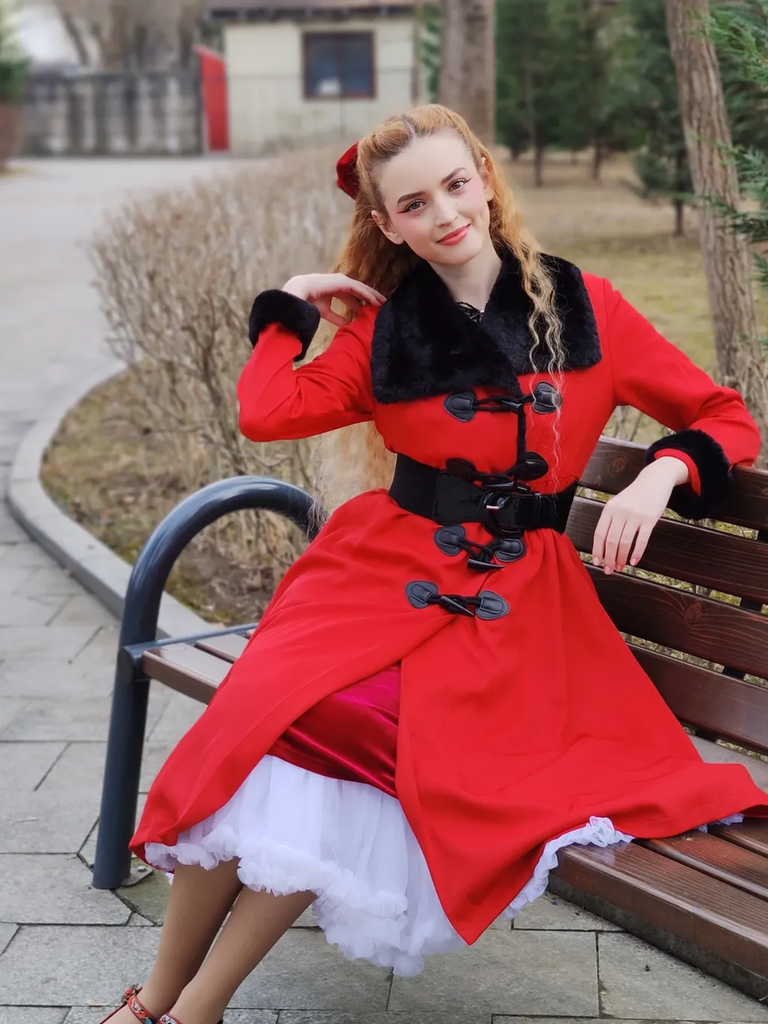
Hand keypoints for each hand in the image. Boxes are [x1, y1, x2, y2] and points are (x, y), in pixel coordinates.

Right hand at [283, 273, 385, 327]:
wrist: (301, 293)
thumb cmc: (309, 301)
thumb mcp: (326, 312)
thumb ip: (337, 318)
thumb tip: (347, 325)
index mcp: (336, 289)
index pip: (352, 295)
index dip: (361, 302)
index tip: (370, 310)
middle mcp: (340, 283)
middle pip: (360, 291)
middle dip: (371, 298)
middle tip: (382, 306)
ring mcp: (343, 280)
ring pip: (362, 288)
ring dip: (373, 296)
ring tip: (383, 303)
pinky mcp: (344, 281)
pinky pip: (359, 289)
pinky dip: (368, 295)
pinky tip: (376, 301)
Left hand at [591, 456, 688, 573]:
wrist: (655, 480)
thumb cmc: (635, 494)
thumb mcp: (618, 503)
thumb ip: (611, 520)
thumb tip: (604, 545)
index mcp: (609, 509)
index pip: (599, 533)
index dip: (597, 550)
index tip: (596, 562)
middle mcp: (620, 512)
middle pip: (611, 541)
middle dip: (609, 558)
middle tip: (609, 569)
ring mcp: (635, 515)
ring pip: (624, 542)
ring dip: (621, 558)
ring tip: (620, 567)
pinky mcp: (650, 519)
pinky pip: (641, 540)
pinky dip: (637, 553)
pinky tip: (634, 561)